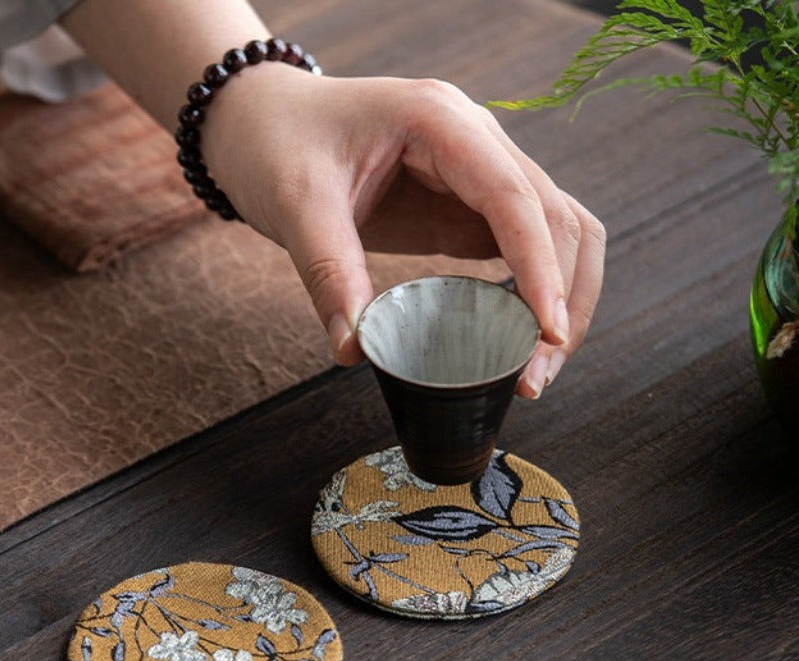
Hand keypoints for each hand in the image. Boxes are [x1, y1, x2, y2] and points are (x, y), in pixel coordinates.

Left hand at [203, 67, 604, 397]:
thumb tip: (355, 351)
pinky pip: (520, 247)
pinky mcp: (463, 204)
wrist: (259, 121)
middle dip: (563, 299)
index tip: (549, 335)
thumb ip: (329, 275)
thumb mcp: (295, 206)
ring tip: (534, 370)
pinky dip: (531, 295)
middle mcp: (475, 139)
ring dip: (561, 299)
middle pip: (558, 217)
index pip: (515, 199)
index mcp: (440, 122)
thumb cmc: (275, 144)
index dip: (541, 270)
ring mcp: (475, 171)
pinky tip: (515, 340)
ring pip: (555, 232)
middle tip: (534, 378)